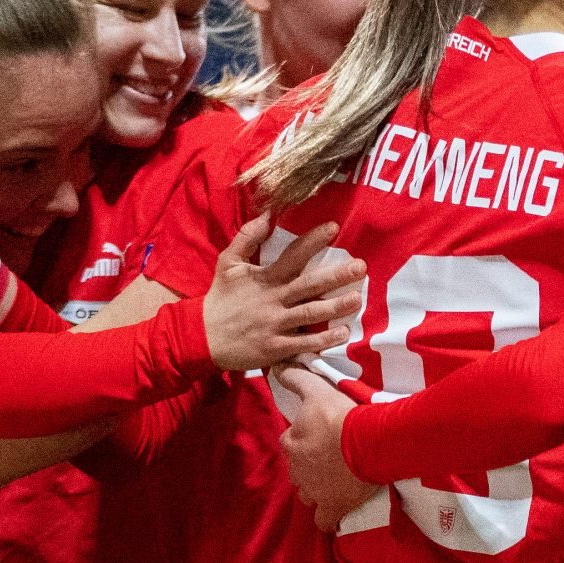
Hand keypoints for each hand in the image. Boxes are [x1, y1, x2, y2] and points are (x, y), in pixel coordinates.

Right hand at [206, 218, 365, 372]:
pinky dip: (324, 340)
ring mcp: (275, 325)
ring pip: (310, 314)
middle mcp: (273, 300)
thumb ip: (247, 238)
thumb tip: (268, 215)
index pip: (292, 255)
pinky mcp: (276, 348)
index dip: (313, 241)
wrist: (202, 336)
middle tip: (361, 267)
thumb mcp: (227, 262)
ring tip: (358, 299)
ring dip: (336, 307)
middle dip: (336, 275)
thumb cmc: (220, 298)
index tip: (334, 227)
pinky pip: (304, 344)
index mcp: (264, 278)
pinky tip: (344, 333)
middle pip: (309, 285)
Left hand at [276, 365, 379, 533]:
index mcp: (291, 442)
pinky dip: (328, 517)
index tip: (322, 435)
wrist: (370, 441)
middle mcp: (297, 470)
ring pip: (308, 494)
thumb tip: (277, 367)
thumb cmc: (342, 416)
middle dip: (310, 465)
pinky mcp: (332, 507)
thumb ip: (296, 379)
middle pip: (298, 470)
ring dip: (317, 488)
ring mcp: (314, 491)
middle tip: (332, 457)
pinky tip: (336, 509)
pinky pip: (324, 521)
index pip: (290, 442)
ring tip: (336, 480)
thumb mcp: (316, 391)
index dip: (304, 438)